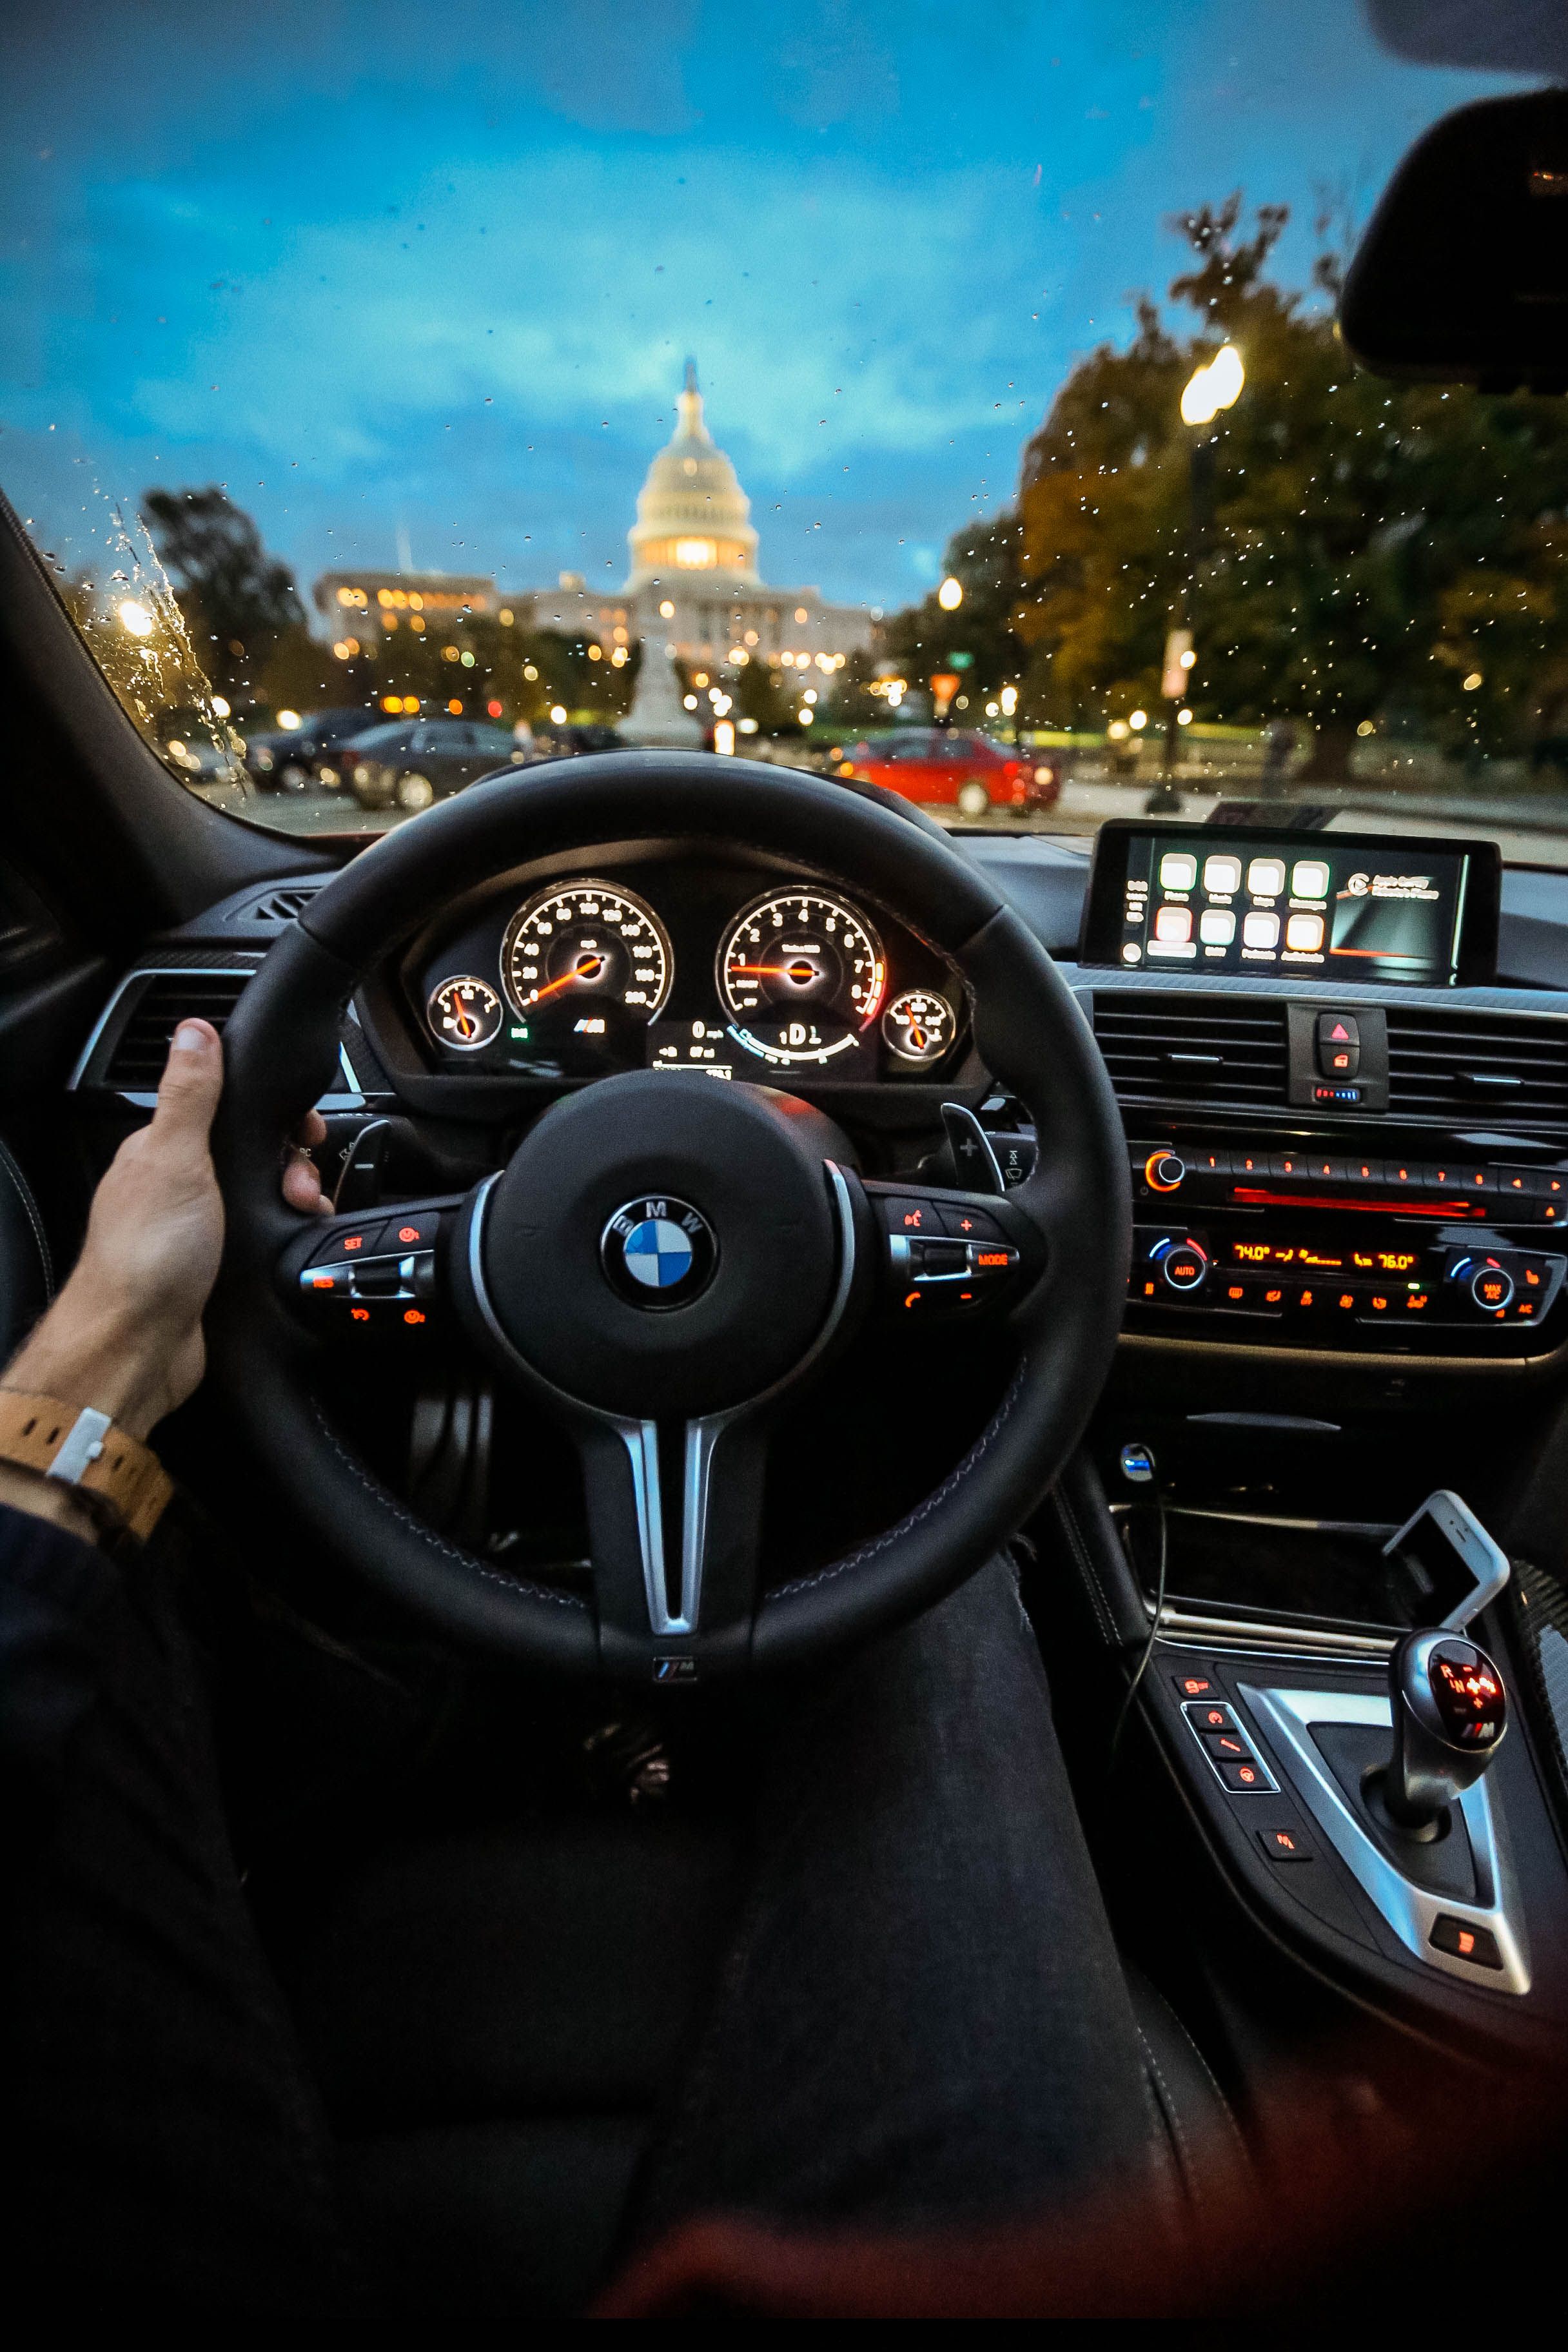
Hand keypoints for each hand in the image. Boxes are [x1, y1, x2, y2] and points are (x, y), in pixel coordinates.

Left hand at [0, 1023, 327, 1537]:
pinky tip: (296, 1238)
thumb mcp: (175, 1158)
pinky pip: (267, 1234)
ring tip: (299, 1210)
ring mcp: (199, 1227)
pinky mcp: (218, 1266)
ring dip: (295, 1199)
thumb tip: (195, 1030)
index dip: (273, 1111)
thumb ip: (189, 1094)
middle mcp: (180, 1185)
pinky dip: (289, 1233)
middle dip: (292, 1161)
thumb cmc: (146, 1256)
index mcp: (163, 1150)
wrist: (140, 1347)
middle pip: (256, 1151)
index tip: (301, 1126)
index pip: (228, 1107)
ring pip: (266, 1194)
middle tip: (298, 1181)